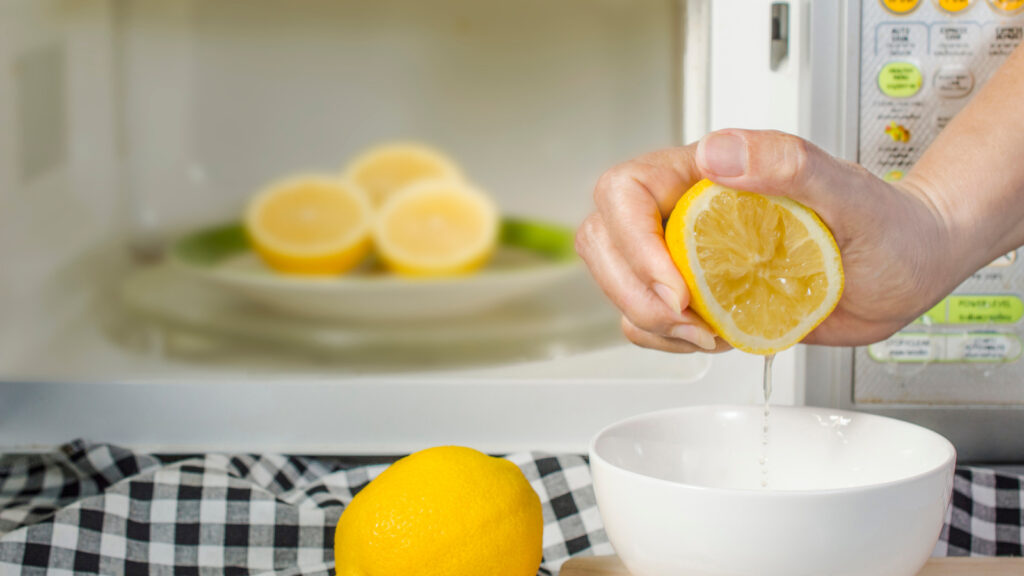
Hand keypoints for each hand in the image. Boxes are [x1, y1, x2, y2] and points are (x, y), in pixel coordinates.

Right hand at [575, 129, 956, 352]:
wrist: (905, 269)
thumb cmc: (886, 224)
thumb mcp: (847, 191)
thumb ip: (786, 164)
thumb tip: (717, 154)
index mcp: (706, 173)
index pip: (625, 191)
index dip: (633, 242)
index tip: (678, 285)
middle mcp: (685, 211)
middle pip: (604, 239)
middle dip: (633, 290)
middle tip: (688, 317)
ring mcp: (685, 256)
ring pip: (617, 284)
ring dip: (649, 321)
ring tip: (710, 330)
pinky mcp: (696, 297)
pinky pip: (645, 320)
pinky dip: (665, 340)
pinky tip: (714, 334)